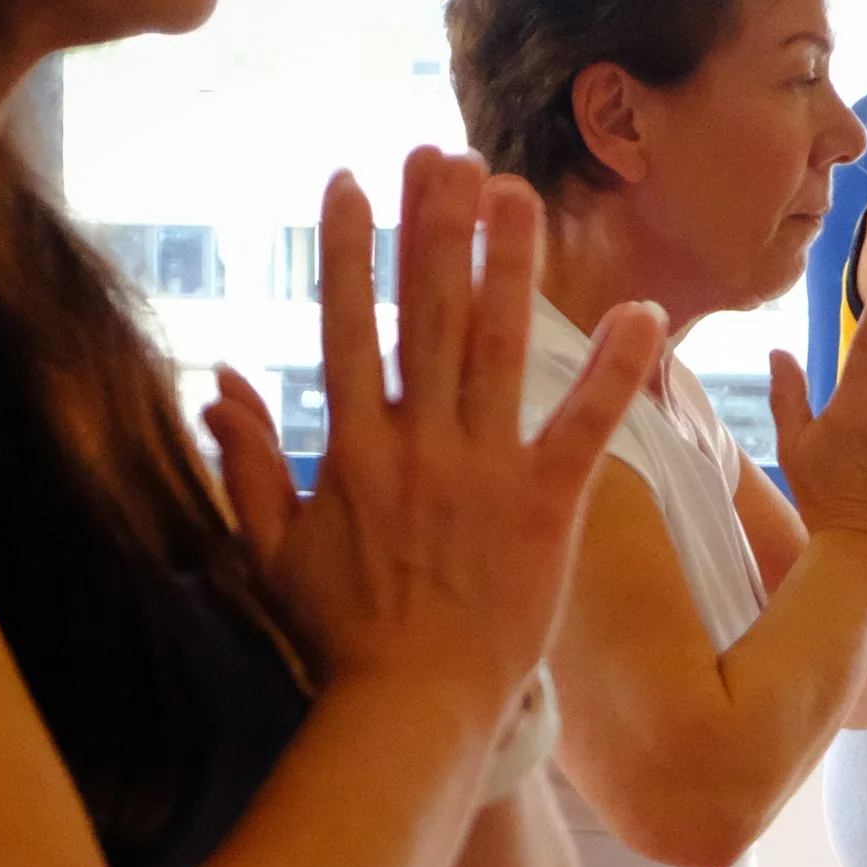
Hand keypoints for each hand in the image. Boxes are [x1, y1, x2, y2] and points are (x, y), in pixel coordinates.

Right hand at [205, 146, 663, 746]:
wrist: (409, 714)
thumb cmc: (336, 642)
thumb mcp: (270, 551)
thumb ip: (246, 464)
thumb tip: (218, 385)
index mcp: (351, 451)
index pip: (348, 327)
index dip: (352, 251)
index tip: (354, 181)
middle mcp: (417, 447)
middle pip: (427, 314)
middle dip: (433, 227)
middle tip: (444, 153)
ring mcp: (483, 474)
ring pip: (499, 348)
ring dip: (509, 263)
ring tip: (516, 191)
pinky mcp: (546, 510)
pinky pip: (585, 428)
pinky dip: (618, 371)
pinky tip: (647, 313)